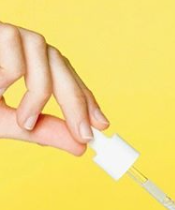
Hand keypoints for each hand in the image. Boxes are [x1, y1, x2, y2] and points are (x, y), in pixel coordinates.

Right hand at [0, 21, 108, 154]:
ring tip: (24, 121)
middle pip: (62, 65)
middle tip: (85, 134)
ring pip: (45, 55)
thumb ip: (42, 132)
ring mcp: (7, 35)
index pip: (66, 78)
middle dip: (77, 102)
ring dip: (40, 95)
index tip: (102, 126)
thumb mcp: (7, 123)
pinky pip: (17, 52)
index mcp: (28, 66)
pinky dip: (13, 77)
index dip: (86, 99)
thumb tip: (81, 147)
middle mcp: (22, 47)